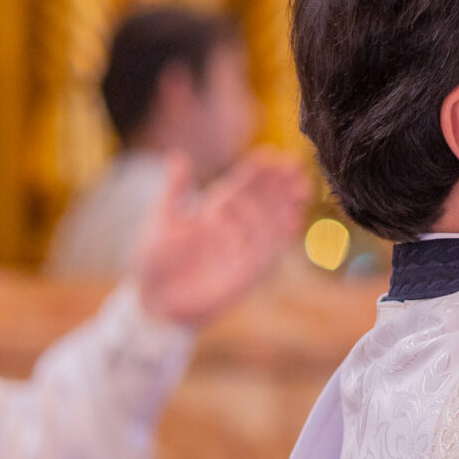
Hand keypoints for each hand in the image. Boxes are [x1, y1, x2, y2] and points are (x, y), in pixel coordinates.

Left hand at [132, 150, 312, 327]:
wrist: (157, 303)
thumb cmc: (156, 261)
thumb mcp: (163, 220)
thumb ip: (176, 189)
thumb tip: (178, 155)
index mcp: (213, 211)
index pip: (240, 186)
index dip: (256, 172)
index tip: (271, 155)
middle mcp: (232, 227)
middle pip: (261, 200)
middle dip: (279, 184)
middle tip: (297, 165)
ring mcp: (242, 248)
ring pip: (269, 222)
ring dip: (286, 205)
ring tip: (302, 187)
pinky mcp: (247, 271)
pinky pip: (269, 250)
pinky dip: (282, 235)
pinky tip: (294, 219)